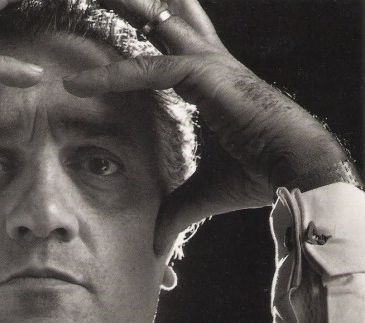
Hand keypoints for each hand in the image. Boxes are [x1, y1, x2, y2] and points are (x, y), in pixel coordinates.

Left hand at [63, 0, 347, 256]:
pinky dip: (113, 77)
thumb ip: (174, 210)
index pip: (162, 49)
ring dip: (120, 9)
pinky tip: (77, 86)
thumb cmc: (259, 175)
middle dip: (130, 5)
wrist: (298, 170)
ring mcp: (208, 65)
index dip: (132, 43)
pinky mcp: (207, 77)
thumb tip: (155, 246)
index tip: (99, 48)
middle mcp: (207, 63)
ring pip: (155, 26)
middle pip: (161, 20)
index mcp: (207, 81)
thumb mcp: (203, 193)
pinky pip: (151, 70)